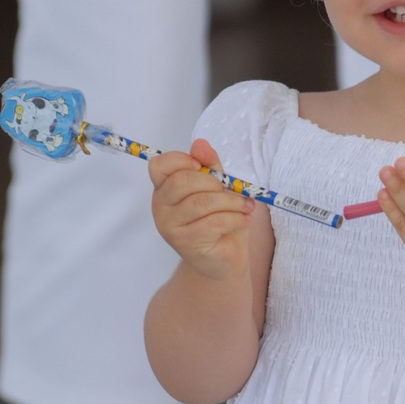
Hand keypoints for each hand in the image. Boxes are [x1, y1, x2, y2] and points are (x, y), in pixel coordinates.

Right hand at [149, 138, 254, 279]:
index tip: (203, 167)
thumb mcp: (219, 188)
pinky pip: (212, 223)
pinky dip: (234, 218)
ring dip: (231, 202)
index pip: (158, 165)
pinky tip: (244, 220)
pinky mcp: (185, 243)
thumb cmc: (220, 220)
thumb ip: (210, 165)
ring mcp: (170, 226)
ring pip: (201, 203)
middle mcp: (161, 207)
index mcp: (165, 189)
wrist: (224, 260)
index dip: (180, 160)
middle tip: (234, 191)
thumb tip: (200, 143)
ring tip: (246, 207)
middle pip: (183, 181)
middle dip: (215, 183)